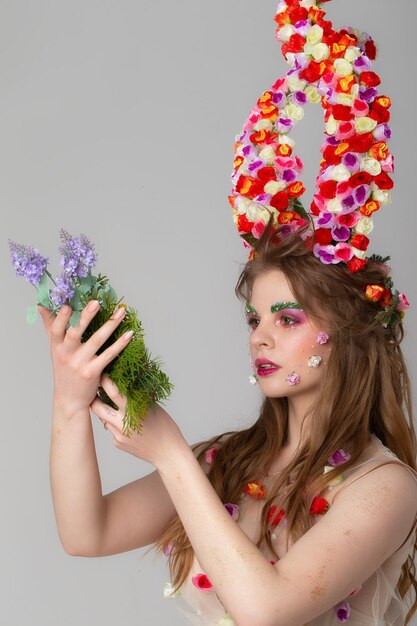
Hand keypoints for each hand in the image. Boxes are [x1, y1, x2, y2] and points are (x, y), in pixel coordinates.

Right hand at [38, 301, 132, 415]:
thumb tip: (41, 306)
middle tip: (96, 302)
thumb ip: (50, 326)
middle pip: (75, 332)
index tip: (67, 304)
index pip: (55, 329)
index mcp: (56, 346)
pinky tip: (129, 334)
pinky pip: (109, 354)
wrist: (69, 399)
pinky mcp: (93, 372)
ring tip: (121, 312)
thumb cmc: (64, 369)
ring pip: (97, 340)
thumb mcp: (55, 348)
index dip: (61, 317)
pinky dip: (120, 344)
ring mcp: (80, 363)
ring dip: (110, 325)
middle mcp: (66, 354)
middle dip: (86, 316)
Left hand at [91, 374, 183, 466]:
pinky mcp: (117, 443)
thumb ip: (137, 398)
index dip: (105, 381)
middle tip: (96, 391)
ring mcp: (119, 436)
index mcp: (133, 411)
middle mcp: (122, 424)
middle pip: (97, 408)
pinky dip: (115, 425)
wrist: (168, 452)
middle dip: (94, 398)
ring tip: (114, 408)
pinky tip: (126, 426)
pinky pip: (111, 430)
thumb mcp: (152, 407)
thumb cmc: (164, 426)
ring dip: (105, 412)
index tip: (102, 374)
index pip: (113, 392)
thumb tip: (124, 384)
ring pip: (103, 419)